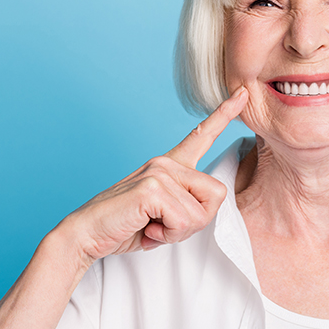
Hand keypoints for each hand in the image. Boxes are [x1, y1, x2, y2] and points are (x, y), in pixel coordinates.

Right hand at [62, 87, 247, 262]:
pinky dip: (167, 234)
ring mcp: (159, 171)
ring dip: (179, 231)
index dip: (225, 115)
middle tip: (164, 226)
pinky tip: (146, 229)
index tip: (243, 93)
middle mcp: (166, 162)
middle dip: (197, 221)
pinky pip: (184, 220)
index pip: (202, 135)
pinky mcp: (152, 188)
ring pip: (201, 212)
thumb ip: (187, 206)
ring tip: (151, 227)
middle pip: (217, 194)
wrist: (85, 235)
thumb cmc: (126, 226)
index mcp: (169, 165)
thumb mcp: (165, 215)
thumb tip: (206, 209)